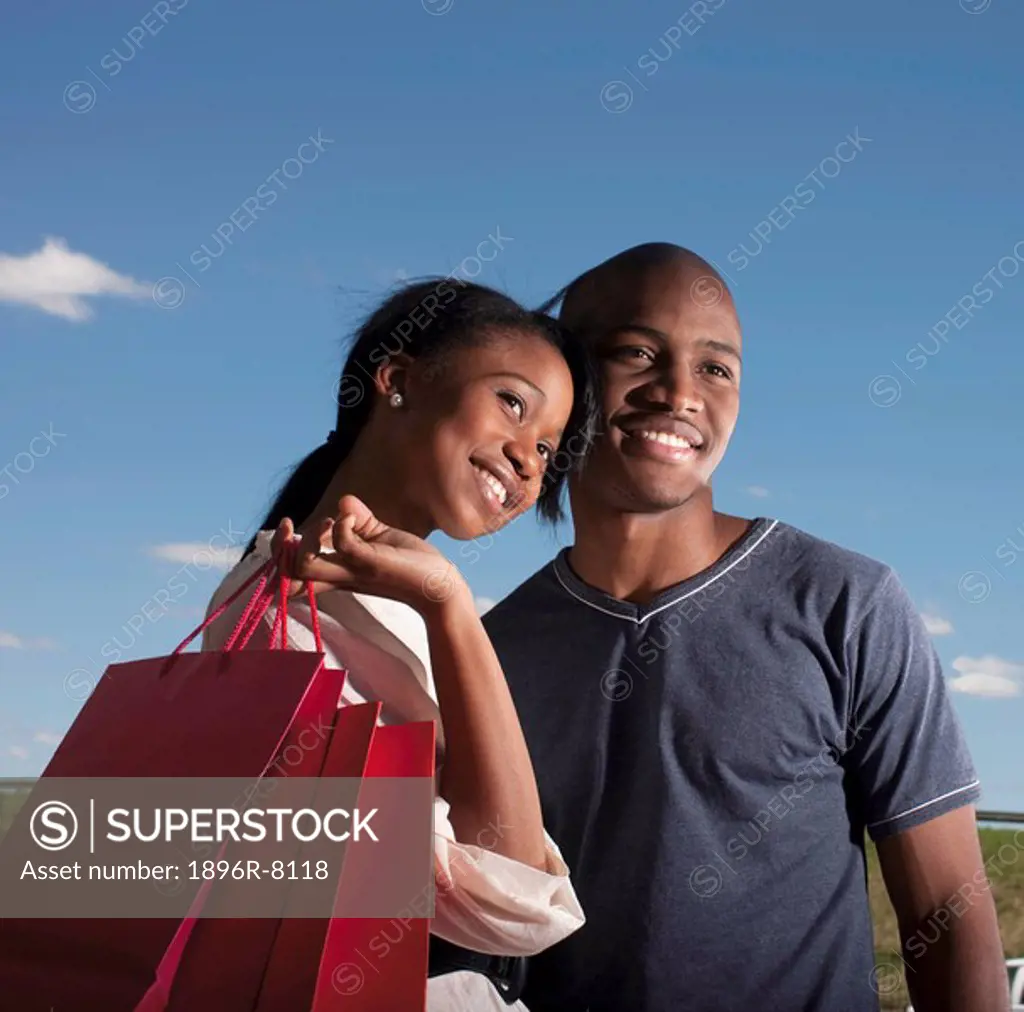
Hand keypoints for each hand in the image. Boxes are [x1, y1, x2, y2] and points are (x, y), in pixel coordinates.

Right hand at [271, 496, 467, 614]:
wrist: (440, 585)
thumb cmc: (411, 564)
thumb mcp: (381, 538)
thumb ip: (360, 520)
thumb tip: (343, 500)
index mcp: (337, 572)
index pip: (290, 572)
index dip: (278, 551)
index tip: (287, 527)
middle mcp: (340, 576)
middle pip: (287, 573)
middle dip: (280, 546)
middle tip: (290, 525)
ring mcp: (354, 571)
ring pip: (305, 564)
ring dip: (309, 537)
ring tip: (329, 522)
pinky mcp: (371, 564)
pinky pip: (343, 546)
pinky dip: (342, 525)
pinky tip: (353, 518)